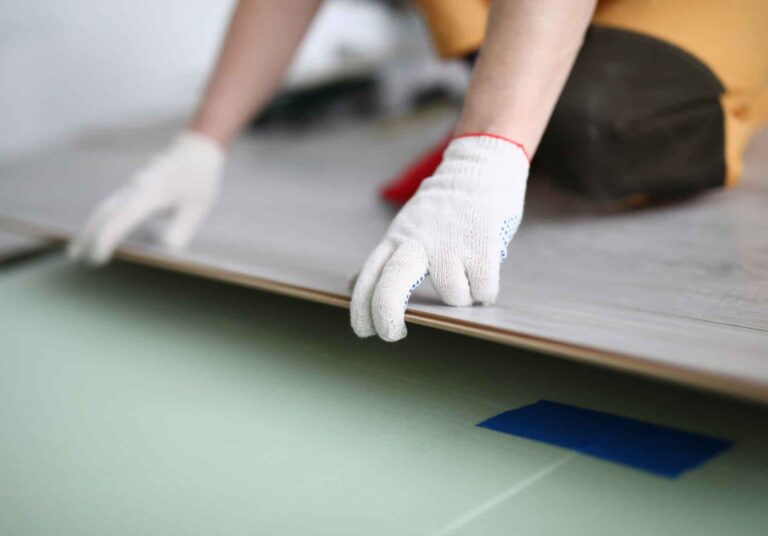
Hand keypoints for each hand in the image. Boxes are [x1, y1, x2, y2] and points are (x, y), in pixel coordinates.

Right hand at [68, 131, 223, 264]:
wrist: (195, 151)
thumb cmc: (199, 180)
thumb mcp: (198, 207)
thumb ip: (182, 228)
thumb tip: (165, 246)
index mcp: (151, 193)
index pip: (122, 218)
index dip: (107, 238)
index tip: (98, 257)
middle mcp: (135, 189)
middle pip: (104, 213)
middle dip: (89, 235)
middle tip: (76, 257)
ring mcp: (132, 187)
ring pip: (104, 208)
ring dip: (89, 228)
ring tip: (76, 250)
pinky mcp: (133, 189)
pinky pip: (111, 206)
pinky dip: (100, 221)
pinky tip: (95, 233)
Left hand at [350, 134, 529, 340]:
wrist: (479, 169)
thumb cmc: (442, 209)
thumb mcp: (404, 229)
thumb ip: (383, 259)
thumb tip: (350, 284)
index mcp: (396, 240)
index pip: (368, 278)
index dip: (361, 310)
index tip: (364, 331)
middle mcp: (418, 243)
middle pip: (392, 288)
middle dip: (388, 318)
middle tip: (393, 336)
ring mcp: (450, 245)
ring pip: (452, 295)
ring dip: (462, 298)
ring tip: (467, 280)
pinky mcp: (482, 246)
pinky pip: (483, 291)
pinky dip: (485, 292)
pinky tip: (484, 276)